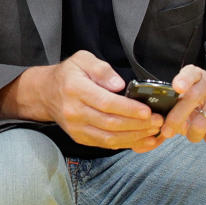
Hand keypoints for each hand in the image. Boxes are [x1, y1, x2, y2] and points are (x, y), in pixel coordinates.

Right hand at [42, 51, 164, 150]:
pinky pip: (105, 145)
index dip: (128, 109)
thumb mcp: (83, 59)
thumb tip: (119, 85)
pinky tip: (141, 139)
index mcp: (75, 89)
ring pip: (109, 138)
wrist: (46, 94)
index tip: (147, 111)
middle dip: (137, 124)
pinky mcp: (80, 138)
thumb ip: (102, 69)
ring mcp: (76, 128)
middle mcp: (74, 111)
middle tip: (158, 121)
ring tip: (153, 131)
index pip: (106, 102)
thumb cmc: (69, 74)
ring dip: (134, 136)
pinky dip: (125, 144)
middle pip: (110, 123)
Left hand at [160, 65, 205, 145]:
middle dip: (176, 118)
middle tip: (167, 131)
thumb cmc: (205, 106)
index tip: (177, 88)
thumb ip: (176, 107)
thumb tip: (163, 123)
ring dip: (192, 134)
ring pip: (202, 122)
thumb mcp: (190, 100)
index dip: (183, 80)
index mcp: (198, 76)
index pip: (191, 73)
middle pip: (192, 98)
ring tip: (193, 134)